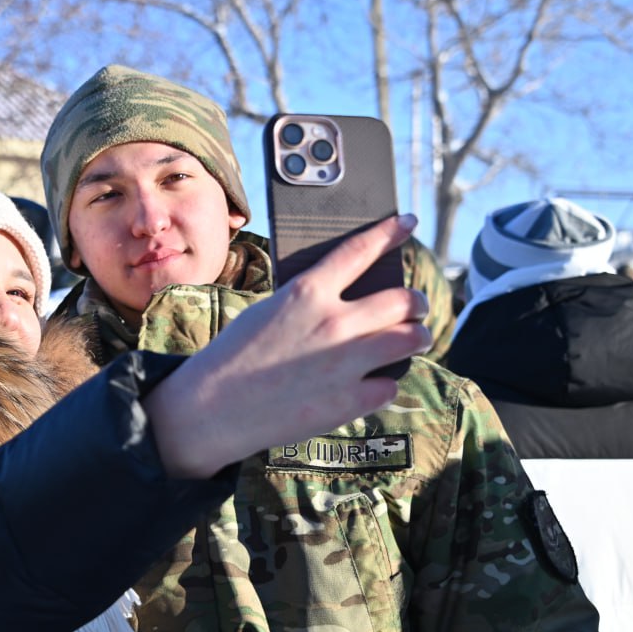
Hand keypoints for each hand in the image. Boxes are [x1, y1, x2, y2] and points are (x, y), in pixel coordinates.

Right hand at [146, 214, 431, 478]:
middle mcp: (334, 323)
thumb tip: (353, 302)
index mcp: (307, 292)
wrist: (214, 408)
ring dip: (418, 337)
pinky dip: (384, 382)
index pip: (361, 251)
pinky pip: (390, 384)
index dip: (390, 233)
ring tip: (416, 339)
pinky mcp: (351, 401)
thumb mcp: (270, 311)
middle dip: (416, 303)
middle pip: (403, 300)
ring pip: (412, 339)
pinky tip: (371, 384)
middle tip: (416, 308)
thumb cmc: (236, 356)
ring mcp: (347, 363)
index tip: (408, 223)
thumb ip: (312, 301)